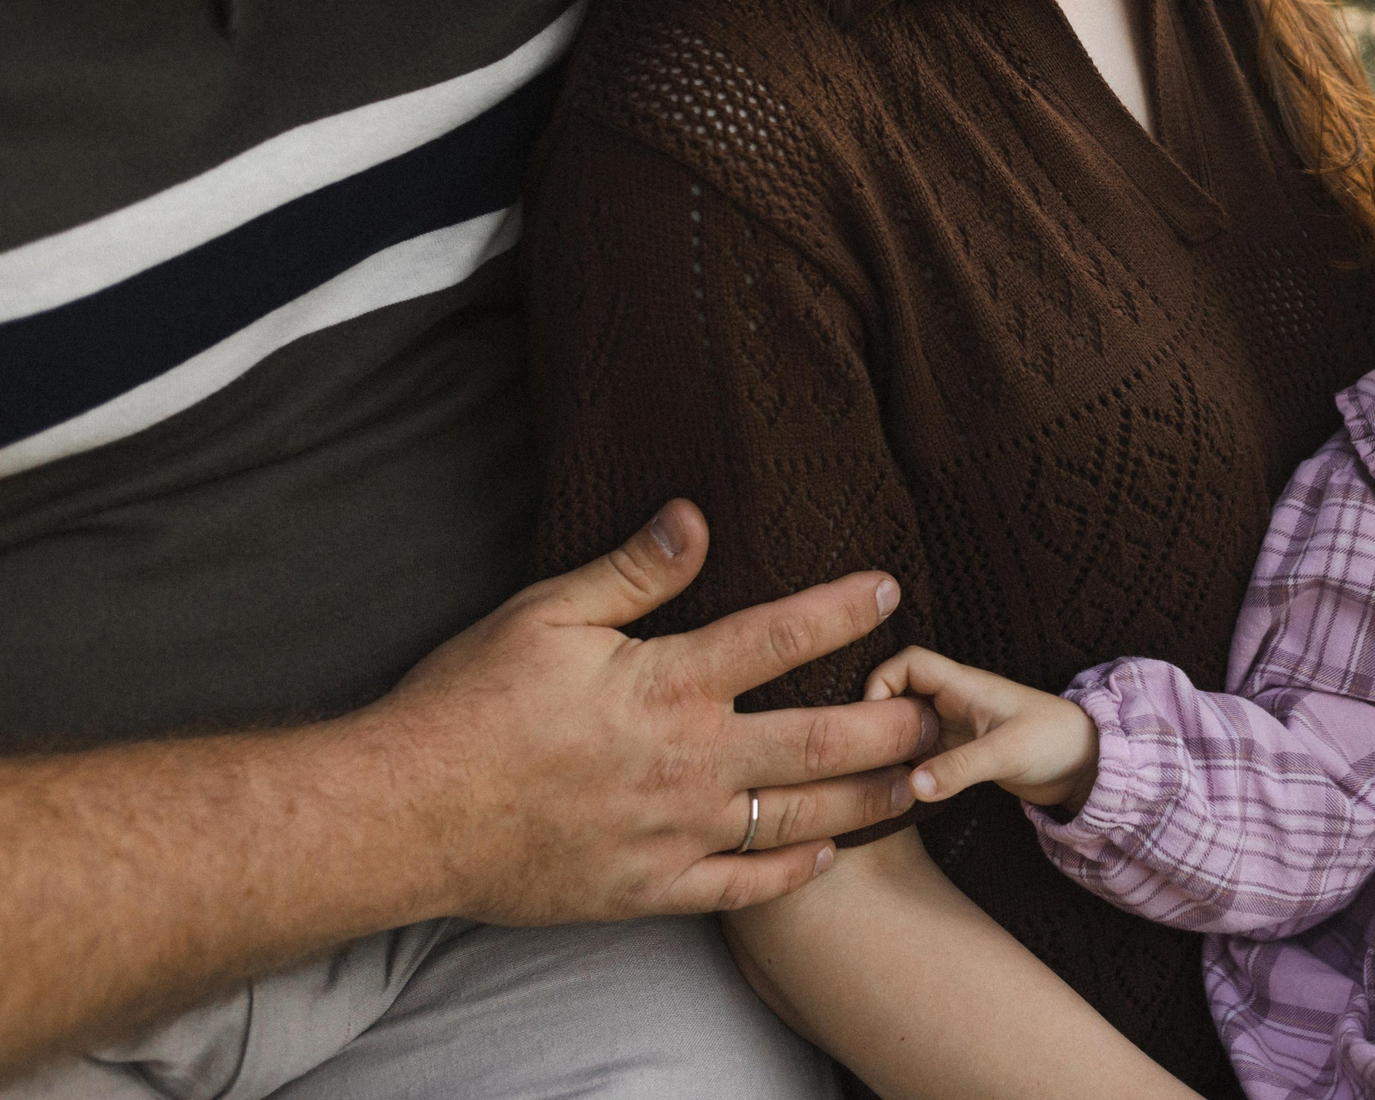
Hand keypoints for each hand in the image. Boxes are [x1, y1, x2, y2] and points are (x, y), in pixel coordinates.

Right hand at [374, 500, 937, 923]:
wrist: (404, 816)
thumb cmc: (466, 705)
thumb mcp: (545, 615)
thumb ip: (631, 570)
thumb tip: (695, 515)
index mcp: (668, 685)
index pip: (781, 636)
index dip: (844, 609)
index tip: (889, 588)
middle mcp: (689, 762)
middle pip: (822, 742)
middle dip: (893, 726)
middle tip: (940, 712)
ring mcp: (675, 833)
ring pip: (801, 820)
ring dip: (870, 801)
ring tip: (921, 785)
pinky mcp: (650, 890)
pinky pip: (744, 887)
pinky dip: (795, 872)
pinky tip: (829, 854)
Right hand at [864, 648, 1101, 813]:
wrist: (1088, 766)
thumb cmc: (1057, 741)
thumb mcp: (1007, 752)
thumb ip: (960, 768)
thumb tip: (911, 787)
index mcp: (963, 685)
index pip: (907, 663)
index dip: (880, 683)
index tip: (870, 724)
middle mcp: (953, 702)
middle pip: (897, 697)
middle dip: (876, 722)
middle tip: (862, 759)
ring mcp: (955, 729)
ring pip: (904, 729)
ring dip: (887, 749)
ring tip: (871, 780)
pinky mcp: (960, 755)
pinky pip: (918, 755)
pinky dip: (903, 769)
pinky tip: (894, 792)